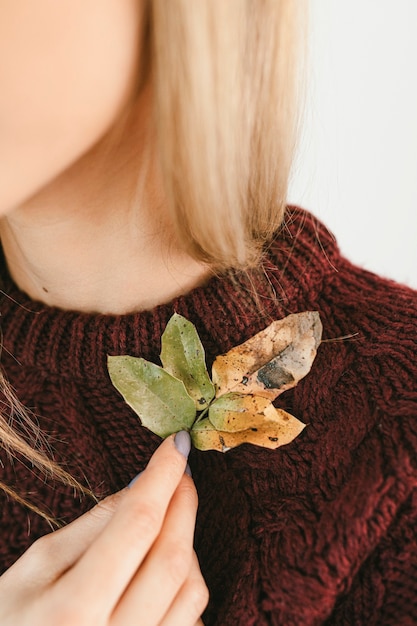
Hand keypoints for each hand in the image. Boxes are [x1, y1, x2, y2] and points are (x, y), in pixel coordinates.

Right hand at [0, 432, 207, 624]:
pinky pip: (193, 621)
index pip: (137, 524)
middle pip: (171, 556)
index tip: (176, 445)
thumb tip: (143, 485)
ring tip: (165, 523)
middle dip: (183, 503)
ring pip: (191, 590)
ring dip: (187, 544)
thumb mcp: (38, 566)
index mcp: (75, 608)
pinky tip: (162, 568)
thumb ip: (93, 525)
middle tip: (181, 472)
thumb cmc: (13, 620)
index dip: (162, 476)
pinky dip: (186, 585)